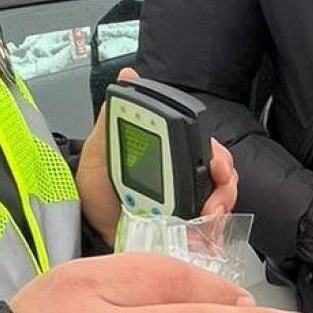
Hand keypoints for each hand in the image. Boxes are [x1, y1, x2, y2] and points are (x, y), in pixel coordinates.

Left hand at [77, 68, 239, 245]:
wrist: (86, 230)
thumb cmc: (94, 190)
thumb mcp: (99, 151)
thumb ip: (114, 117)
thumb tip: (128, 77)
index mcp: (170, 155)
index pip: (206, 149)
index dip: (219, 158)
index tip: (218, 168)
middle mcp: (184, 177)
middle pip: (224, 176)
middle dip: (226, 187)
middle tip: (215, 202)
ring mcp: (188, 204)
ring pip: (223, 201)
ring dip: (221, 209)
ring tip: (207, 220)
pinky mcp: (186, 230)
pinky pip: (211, 229)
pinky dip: (213, 232)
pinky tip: (202, 235)